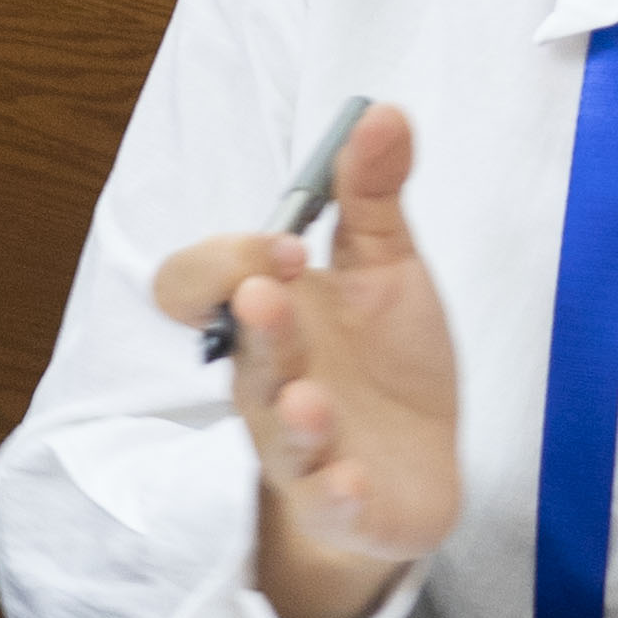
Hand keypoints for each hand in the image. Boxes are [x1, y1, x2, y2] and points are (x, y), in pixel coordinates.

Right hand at [149, 104, 457, 617]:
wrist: (417, 470)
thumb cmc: (389, 365)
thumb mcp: (388, 271)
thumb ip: (374, 197)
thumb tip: (384, 111)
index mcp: (269, 317)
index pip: (200, 284)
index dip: (228, 261)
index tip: (287, 245)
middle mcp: (271, 381)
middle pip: (241, 354)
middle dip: (256, 325)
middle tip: (272, 291)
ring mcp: (304, 449)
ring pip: (277, 433)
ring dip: (291, 413)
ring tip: (312, 399)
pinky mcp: (342, 506)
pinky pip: (326, 505)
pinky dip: (336, 493)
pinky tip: (353, 479)